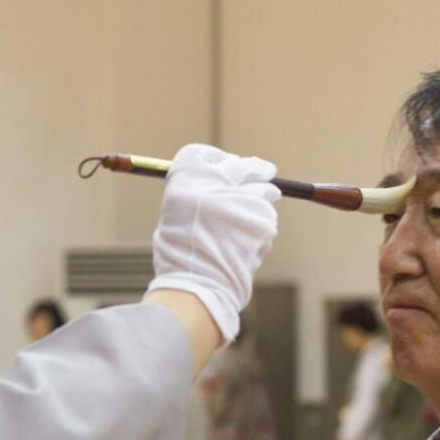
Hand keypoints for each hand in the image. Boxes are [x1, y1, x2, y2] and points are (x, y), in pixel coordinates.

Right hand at [147, 144, 279, 341]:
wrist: (197, 285)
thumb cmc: (180, 258)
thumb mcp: (173, 218)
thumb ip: (195, 197)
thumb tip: (220, 186)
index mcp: (184, 178)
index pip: (202, 154)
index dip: (216, 160)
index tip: (225, 166)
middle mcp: (214, 181)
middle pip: (241, 164)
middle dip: (254, 169)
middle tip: (263, 171)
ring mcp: (242, 198)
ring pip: (262, 190)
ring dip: (261, 198)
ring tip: (249, 219)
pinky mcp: (263, 219)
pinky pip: (266, 217)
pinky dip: (261, 227)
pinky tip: (247, 244)